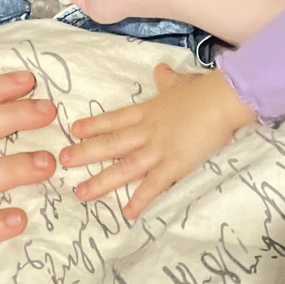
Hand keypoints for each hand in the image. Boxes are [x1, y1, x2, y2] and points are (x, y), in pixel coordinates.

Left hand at [60, 66, 256, 218]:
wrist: (222, 100)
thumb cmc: (204, 90)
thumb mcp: (180, 82)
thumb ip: (167, 80)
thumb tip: (160, 70)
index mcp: (147, 111)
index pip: (114, 119)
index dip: (93, 125)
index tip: (73, 131)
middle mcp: (146, 131)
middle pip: (110, 143)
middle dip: (85, 153)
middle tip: (62, 161)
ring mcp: (158, 149)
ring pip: (124, 167)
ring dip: (102, 181)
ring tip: (81, 192)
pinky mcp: (174, 165)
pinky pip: (153, 186)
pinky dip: (140, 200)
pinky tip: (127, 213)